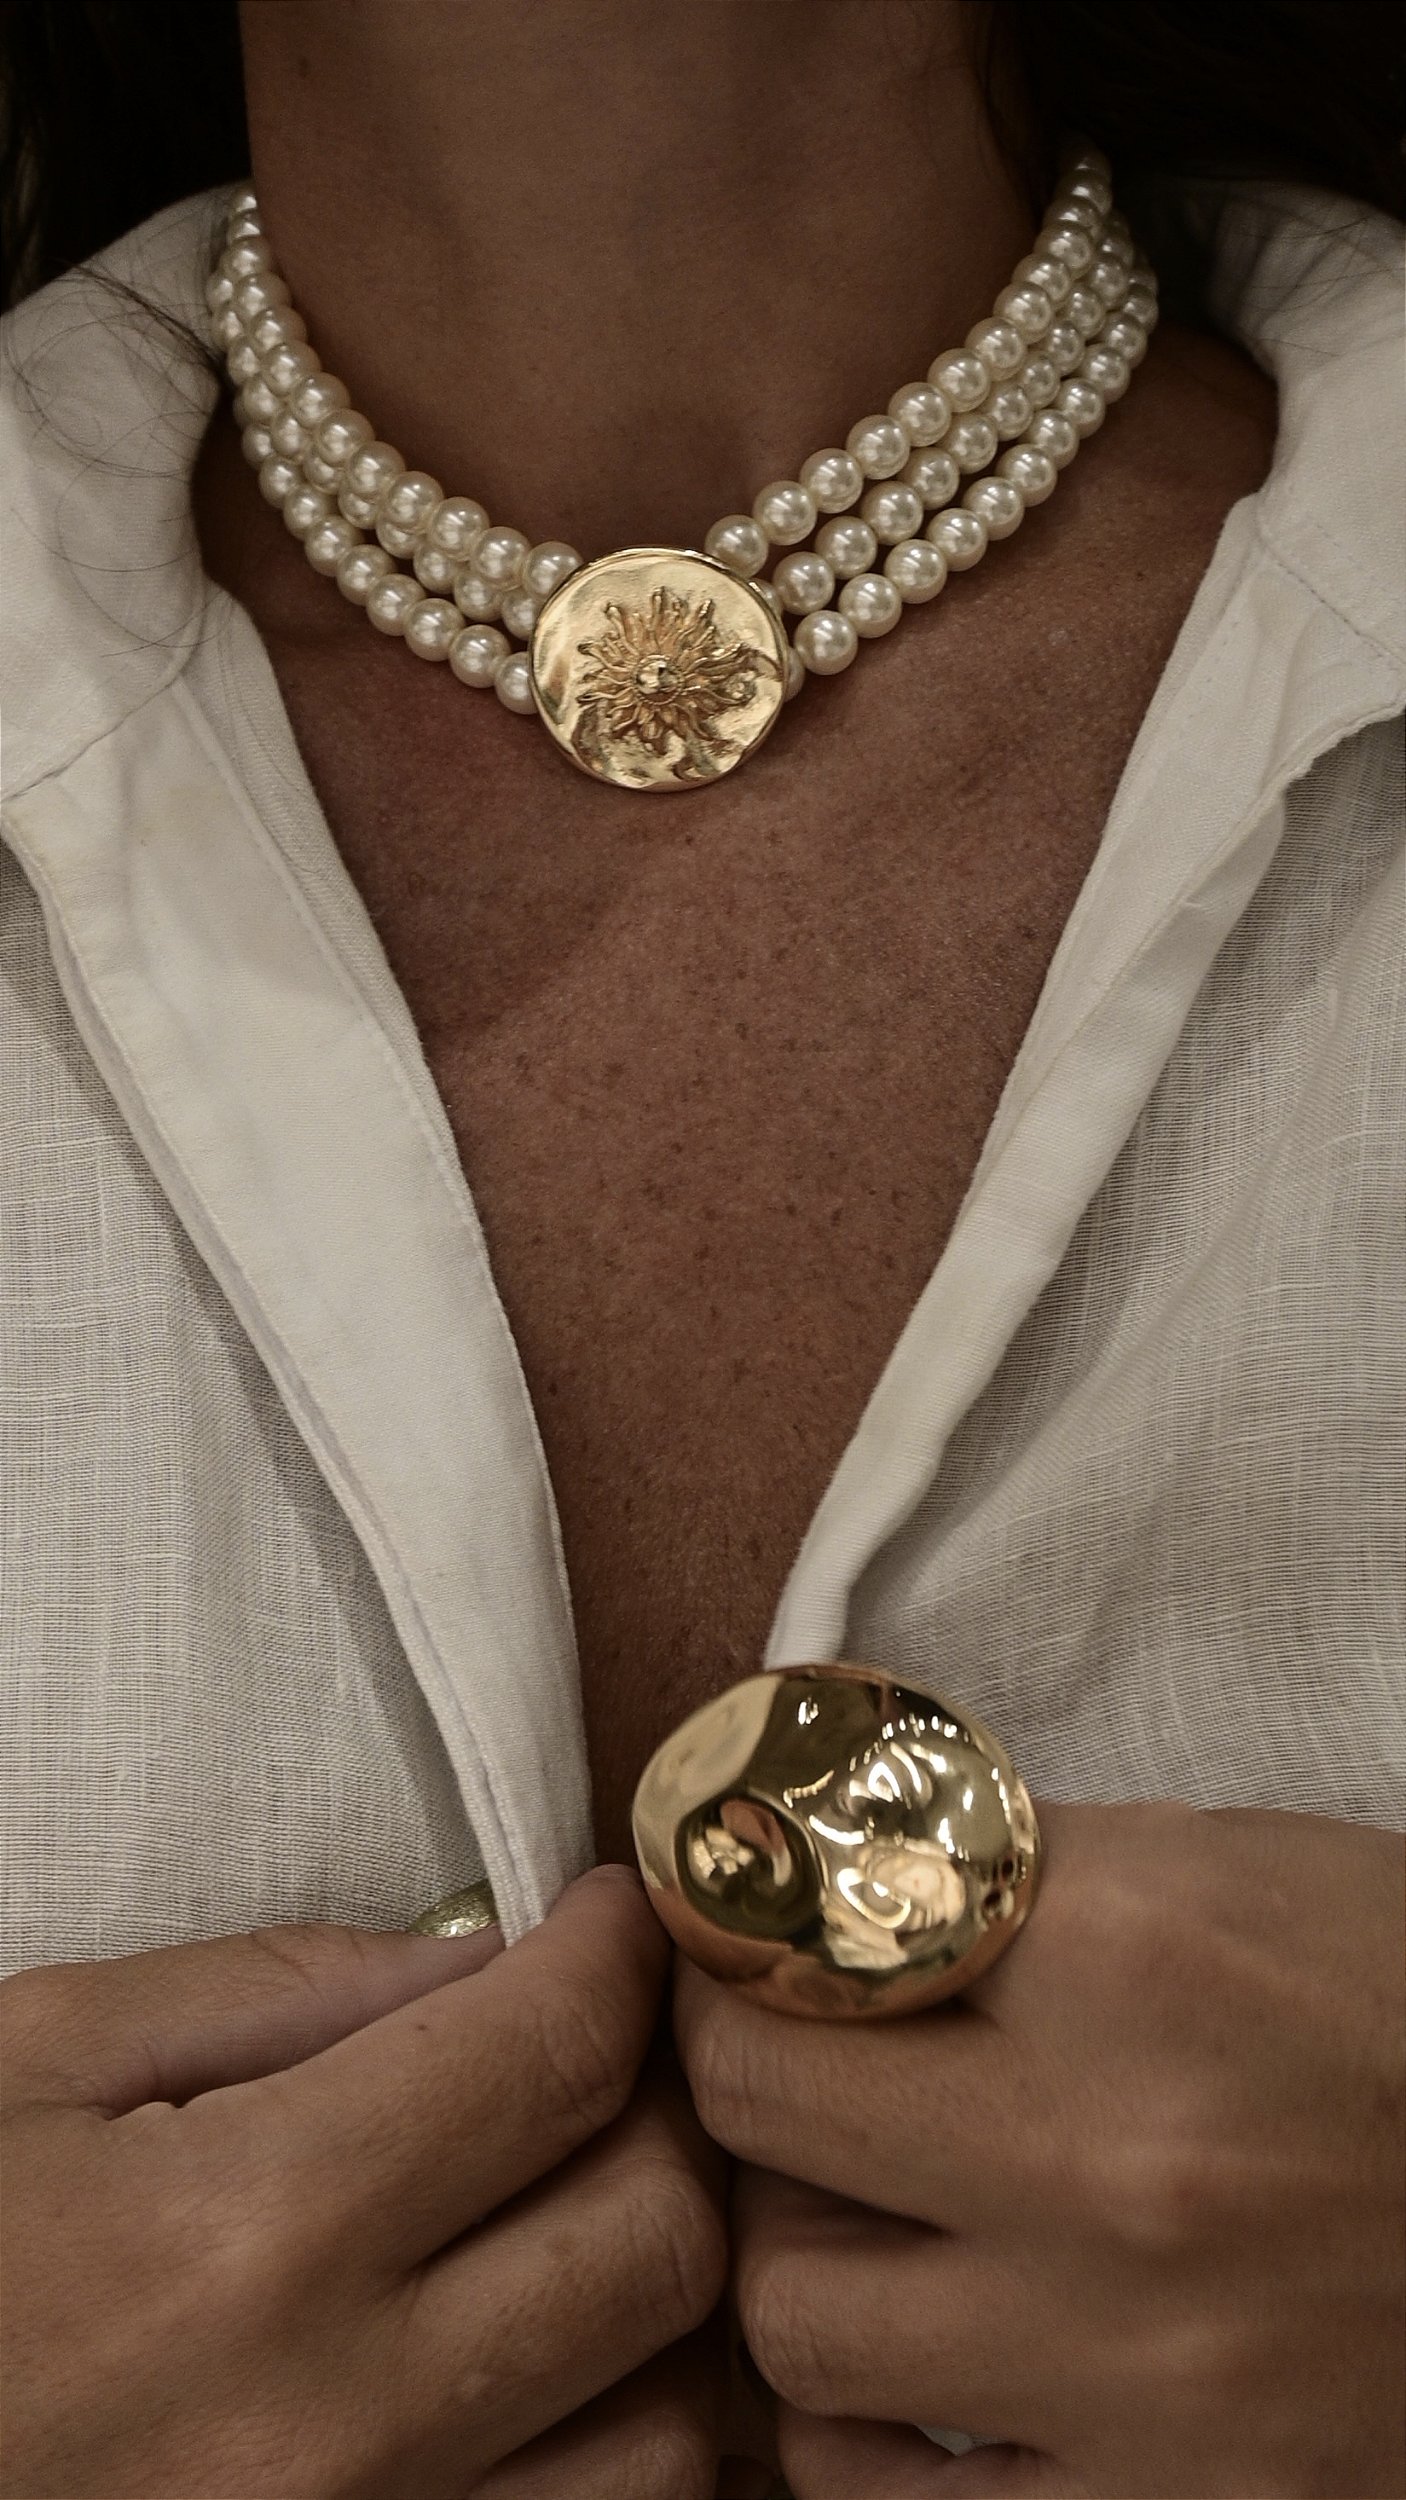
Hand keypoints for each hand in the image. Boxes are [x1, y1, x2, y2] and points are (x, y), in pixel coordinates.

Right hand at [2, 1866, 725, 2496]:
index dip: (616, 1956)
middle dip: (663, 2110)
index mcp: (240, 2245)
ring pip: (669, 2434)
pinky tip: (532, 2359)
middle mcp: (330, 2438)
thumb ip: (276, 1992)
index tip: (611, 1917)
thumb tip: (484, 1954)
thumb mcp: (32, 2064)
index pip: (550, 2061)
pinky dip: (609, 2446)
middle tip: (600, 2048)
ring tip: (572, 2206)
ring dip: (657, 2299)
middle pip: (656, 2245)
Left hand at [675, 1802, 1405, 2498]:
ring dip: (790, 2249)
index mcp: (1137, 1951)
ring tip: (847, 2218)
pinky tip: (899, 2379)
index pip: (813, 1909)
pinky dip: (855, 2438)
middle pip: (759, 2097)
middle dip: (731, 2060)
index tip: (724, 1924)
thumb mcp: (1241, 1870)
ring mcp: (1134, 2368)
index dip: (741, 1910)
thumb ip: (1021, 1868)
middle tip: (762, 2053)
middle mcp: (1113, 2158)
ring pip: (794, 2310)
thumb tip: (824, 1865)